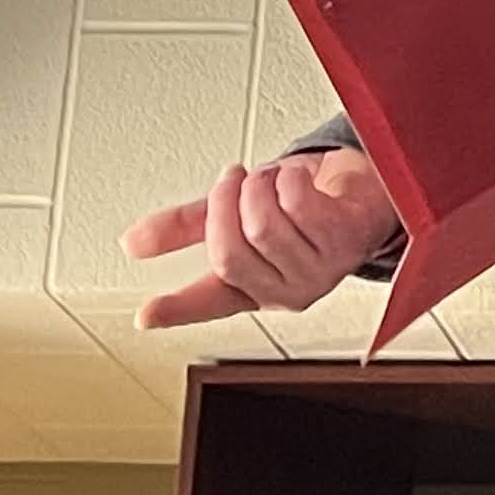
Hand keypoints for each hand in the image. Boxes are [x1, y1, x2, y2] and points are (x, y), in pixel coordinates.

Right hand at [121, 149, 401, 327]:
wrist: (362, 189)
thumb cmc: (304, 205)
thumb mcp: (236, 213)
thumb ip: (185, 227)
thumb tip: (132, 243)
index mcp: (253, 288)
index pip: (208, 302)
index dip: (176, 309)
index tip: (145, 315)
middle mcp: (285, 290)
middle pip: (230, 254)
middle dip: (223, 204)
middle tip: (231, 180)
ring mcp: (319, 271)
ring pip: (263, 227)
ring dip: (259, 187)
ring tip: (268, 179)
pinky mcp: (346, 243)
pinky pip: (299, 207)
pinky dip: (289, 181)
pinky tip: (295, 179)